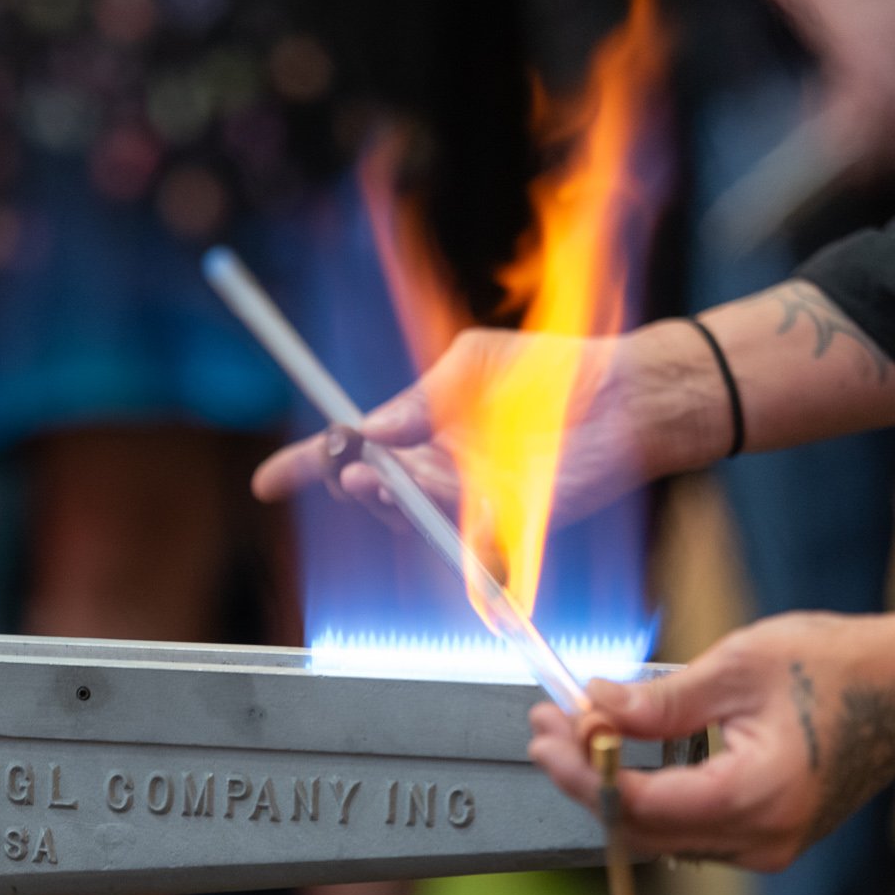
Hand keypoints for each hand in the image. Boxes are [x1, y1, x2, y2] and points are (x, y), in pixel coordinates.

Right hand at [252, 322, 729, 521]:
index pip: (351, 457)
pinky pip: (460, 529)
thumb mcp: (470, 365)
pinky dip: (436, 514)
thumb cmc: (551, 372)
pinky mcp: (510, 527)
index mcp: (421, 437)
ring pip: (410, 515)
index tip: (267, 482)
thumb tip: (368, 428)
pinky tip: (419, 491)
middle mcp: (438, 477)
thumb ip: (419, 398)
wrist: (627, 392)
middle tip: (341, 463)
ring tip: (369, 475)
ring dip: (386, 499)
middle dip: (347, 482)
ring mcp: (471, 506)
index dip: (306, 469)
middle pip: (372, 494)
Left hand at [528, 608, 894, 869]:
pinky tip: (618, 750)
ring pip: (659, 834)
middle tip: (543, 726)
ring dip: (608, 785)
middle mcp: (765, 838)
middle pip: (641, 829)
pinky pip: (687, 828)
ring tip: (570, 728)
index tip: (547, 731)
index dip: (582, 770)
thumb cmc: (836, 666)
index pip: (641, 804)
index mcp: (760, 796)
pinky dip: (645, 792)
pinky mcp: (767, 835)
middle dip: (583, 778)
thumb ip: (660, 700)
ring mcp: (769, 845)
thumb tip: (590, 707)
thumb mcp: (738, 667)